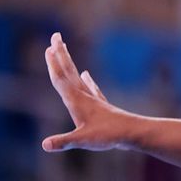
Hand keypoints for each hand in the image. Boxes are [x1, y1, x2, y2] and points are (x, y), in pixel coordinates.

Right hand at [42, 32, 133, 151]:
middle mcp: (84, 96)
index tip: (48, 48)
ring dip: (69, 63)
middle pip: (69, 71)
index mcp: (76, 101)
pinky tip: (86, 74)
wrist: (135, 133)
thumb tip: (45, 145)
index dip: (53, 64)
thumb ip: (64, 142)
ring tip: (63, 49)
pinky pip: (91, 88)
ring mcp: (93, 100)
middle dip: (60, 54)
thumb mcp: (83, 140)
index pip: (61, 79)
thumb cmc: (110, 136)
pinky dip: (86, 80)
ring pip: (77, 77)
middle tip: (56, 35)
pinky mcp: (101, 106)